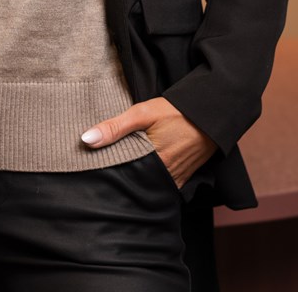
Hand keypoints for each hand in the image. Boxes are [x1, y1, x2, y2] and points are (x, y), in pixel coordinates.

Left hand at [81, 96, 216, 187]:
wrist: (211, 113)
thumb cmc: (176, 112)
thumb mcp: (143, 114)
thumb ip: (115, 127)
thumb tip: (86, 140)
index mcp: (153, 165)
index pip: (121, 176)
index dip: (106, 172)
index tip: (90, 167)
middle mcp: (164, 178)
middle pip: (134, 182)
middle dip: (119, 177)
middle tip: (100, 170)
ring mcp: (174, 180)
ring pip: (147, 184)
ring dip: (134, 177)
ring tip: (117, 169)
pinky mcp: (182, 179)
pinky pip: (160, 184)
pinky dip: (149, 177)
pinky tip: (139, 168)